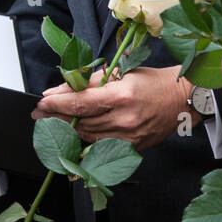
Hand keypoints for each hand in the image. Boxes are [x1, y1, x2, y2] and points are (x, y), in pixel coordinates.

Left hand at [34, 65, 198, 150]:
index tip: (42, 101)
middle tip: (39, 113)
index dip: (58, 103)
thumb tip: (62, 89)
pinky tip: (73, 132)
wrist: (183, 100)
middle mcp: (124, 120)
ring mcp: (129, 138)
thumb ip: (91, 81)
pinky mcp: (132, 149)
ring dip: (67, 128)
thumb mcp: (122, 72)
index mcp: (122, 96)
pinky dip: (85, 138)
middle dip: (56, 116)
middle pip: (81, 121)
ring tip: (51, 121)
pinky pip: (101, 145)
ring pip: (88, 136)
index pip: (81, 102)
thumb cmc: (154, 81)